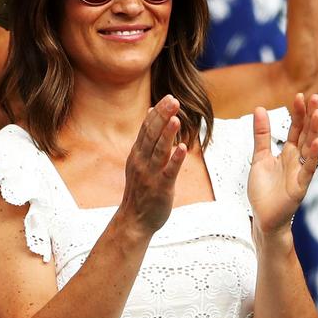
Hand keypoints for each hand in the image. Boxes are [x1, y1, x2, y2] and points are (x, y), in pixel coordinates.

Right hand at [119, 95, 187, 233]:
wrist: (134, 220)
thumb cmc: (141, 189)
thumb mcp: (140, 161)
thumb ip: (147, 139)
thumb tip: (152, 112)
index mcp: (138, 154)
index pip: (147, 129)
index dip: (157, 113)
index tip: (168, 97)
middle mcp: (142, 161)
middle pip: (152, 135)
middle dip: (162, 117)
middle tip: (172, 100)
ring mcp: (150, 174)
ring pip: (159, 151)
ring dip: (167, 134)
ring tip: (176, 118)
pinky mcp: (161, 187)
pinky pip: (169, 172)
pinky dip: (175, 159)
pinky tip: (183, 147)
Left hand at [248, 93, 317, 236]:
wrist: (264, 218)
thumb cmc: (263, 190)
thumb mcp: (259, 157)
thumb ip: (262, 135)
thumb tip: (259, 109)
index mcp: (288, 153)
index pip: (296, 128)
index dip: (298, 113)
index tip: (300, 96)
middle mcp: (297, 160)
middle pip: (306, 134)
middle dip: (310, 116)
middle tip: (315, 97)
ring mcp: (301, 172)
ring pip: (311, 147)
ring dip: (315, 130)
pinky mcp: (300, 186)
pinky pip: (309, 168)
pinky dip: (314, 156)